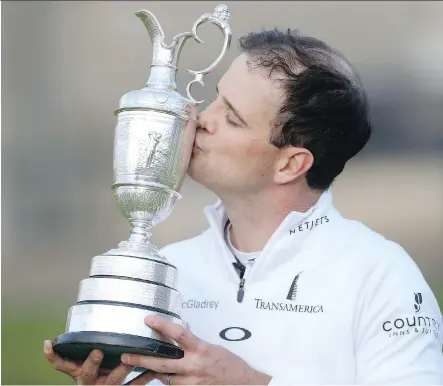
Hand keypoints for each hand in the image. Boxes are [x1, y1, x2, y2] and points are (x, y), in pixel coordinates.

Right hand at [43, 340, 153, 384]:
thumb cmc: (92, 377)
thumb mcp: (76, 369)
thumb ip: (66, 357)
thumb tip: (47, 343)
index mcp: (78, 373)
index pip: (62, 364)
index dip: (55, 356)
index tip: (50, 344)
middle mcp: (90, 382)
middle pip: (89, 372)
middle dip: (92, 362)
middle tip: (97, 351)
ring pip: (115, 379)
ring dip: (123, 367)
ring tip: (131, 357)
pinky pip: (134, 385)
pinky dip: (144, 378)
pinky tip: (153, 372)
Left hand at [120, 316, 271, 384]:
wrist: (242, 383)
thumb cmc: (228, 363)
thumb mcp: (211, 346)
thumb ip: (194, 341)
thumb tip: (183, 329)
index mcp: (200, 349)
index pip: (179, 333)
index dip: (162, 325)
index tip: (148, 319)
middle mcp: (194, 366)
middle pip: (163, 362)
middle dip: (141, 360)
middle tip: (125, 357)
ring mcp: (191, 383)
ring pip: (164, 378)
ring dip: (151, 373)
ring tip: (136, 369)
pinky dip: (165, 383)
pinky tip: (157, 379)